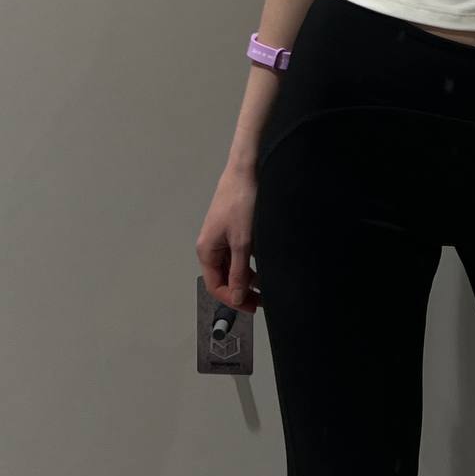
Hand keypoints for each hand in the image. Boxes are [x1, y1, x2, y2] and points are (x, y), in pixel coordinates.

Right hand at [196, 167, 260, 314]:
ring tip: (267, 286)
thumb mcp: (242, 241)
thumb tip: (237, 297)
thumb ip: (239, 271)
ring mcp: (222, 236)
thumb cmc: (242, 201)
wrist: (247, 169)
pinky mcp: (233, 228)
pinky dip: (250, 262)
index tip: (253, 306)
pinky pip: (239, 253)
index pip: (216, 286)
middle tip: (262, 300)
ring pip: (233, 266)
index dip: (233, 300)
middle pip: (224, 277)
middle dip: (242, 291)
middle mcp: (211, 245)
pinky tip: (265, 265)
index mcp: (206, 250)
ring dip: (248, 277)